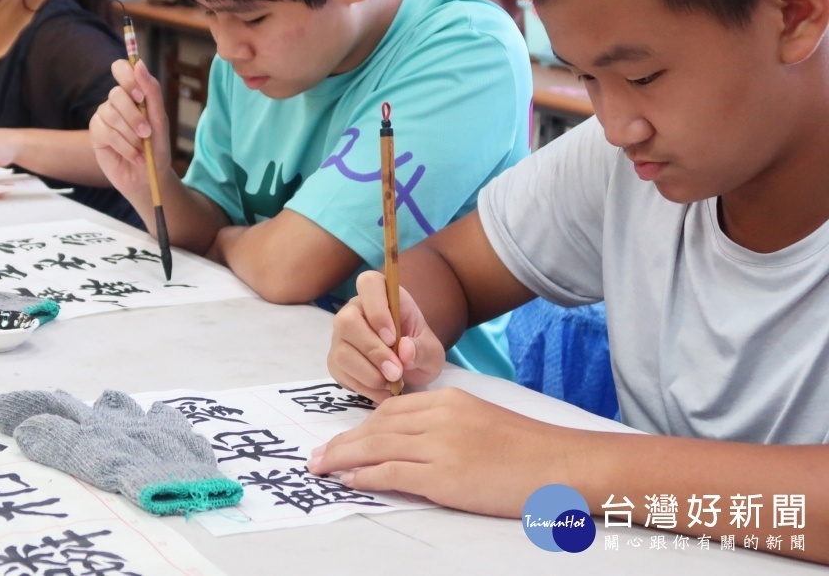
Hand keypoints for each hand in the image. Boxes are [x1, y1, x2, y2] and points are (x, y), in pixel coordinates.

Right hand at [89, 59, 171, 198]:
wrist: (150, 176)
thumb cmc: (156, 147)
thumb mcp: (160, 120)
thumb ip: (152, 92)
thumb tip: (139, 64)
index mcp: (133, 93)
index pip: (121, 68)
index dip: (127, 77)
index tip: (140, 96)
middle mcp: (116, 101)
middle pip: (116, 94)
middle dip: (134, 116)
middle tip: (147, 133)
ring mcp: (104, 116)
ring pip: (111, 114)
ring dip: (131, 134)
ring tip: (142, 148)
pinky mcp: (96, 133)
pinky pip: (106, 132)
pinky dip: (124, 146)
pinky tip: (134, 156)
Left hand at [307, 388, 575, 517]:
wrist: (563, 465)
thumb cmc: (531, 450)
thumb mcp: (484, 420)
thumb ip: (449, 425)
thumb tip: (416, 443)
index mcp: (450, 400)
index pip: (392, 408)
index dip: (363, 425)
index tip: (345, 437)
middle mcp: (440, 417)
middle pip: (376, 426)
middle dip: (343, 441)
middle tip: (318, 455)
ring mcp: (440, 446)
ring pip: (376, 447)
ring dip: (343, 458)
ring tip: (322, 468)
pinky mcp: (444, 477)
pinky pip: (391, 474)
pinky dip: (366, 477)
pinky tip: (351, 482)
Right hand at [328, 271, 446, 403]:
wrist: (408, 372)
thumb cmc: (419, 351)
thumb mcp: (432, 352)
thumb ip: (422, 349)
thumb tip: (404, 350)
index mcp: (383, 296)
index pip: (369, 283)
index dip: (377, 309)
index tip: (393, 337)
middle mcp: (355, 310)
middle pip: (347, 320)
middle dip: (373, 351)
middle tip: (396, 371)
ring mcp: (341, 336)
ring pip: (342, 351)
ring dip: (370, 373)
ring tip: (393, 382)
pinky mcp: (335, 360)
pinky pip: (341, 373)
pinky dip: (365, 387)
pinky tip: (383, 389)